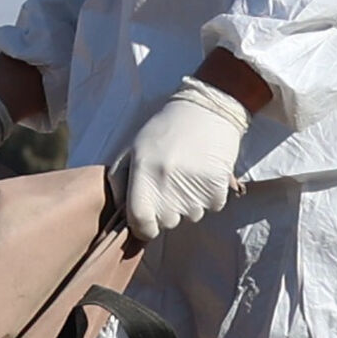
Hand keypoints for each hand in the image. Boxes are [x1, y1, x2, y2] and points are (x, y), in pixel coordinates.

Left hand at [109, 77, 248, 240]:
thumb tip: (119, 213)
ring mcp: (193, 189)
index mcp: (143, 173)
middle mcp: (167, 184)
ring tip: (188, 173)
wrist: (208, 110)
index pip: (140, 222)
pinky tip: (204, 172)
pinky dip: (209, 195)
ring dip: (189, 202)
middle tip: (171, 182)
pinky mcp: (217, 189)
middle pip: (167, 222)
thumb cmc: (166, 130)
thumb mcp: (134, 149)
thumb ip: (121, 181)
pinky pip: (211, 207)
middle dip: (167, 210)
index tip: (148, 220)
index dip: (143, 227)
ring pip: (190, 216)